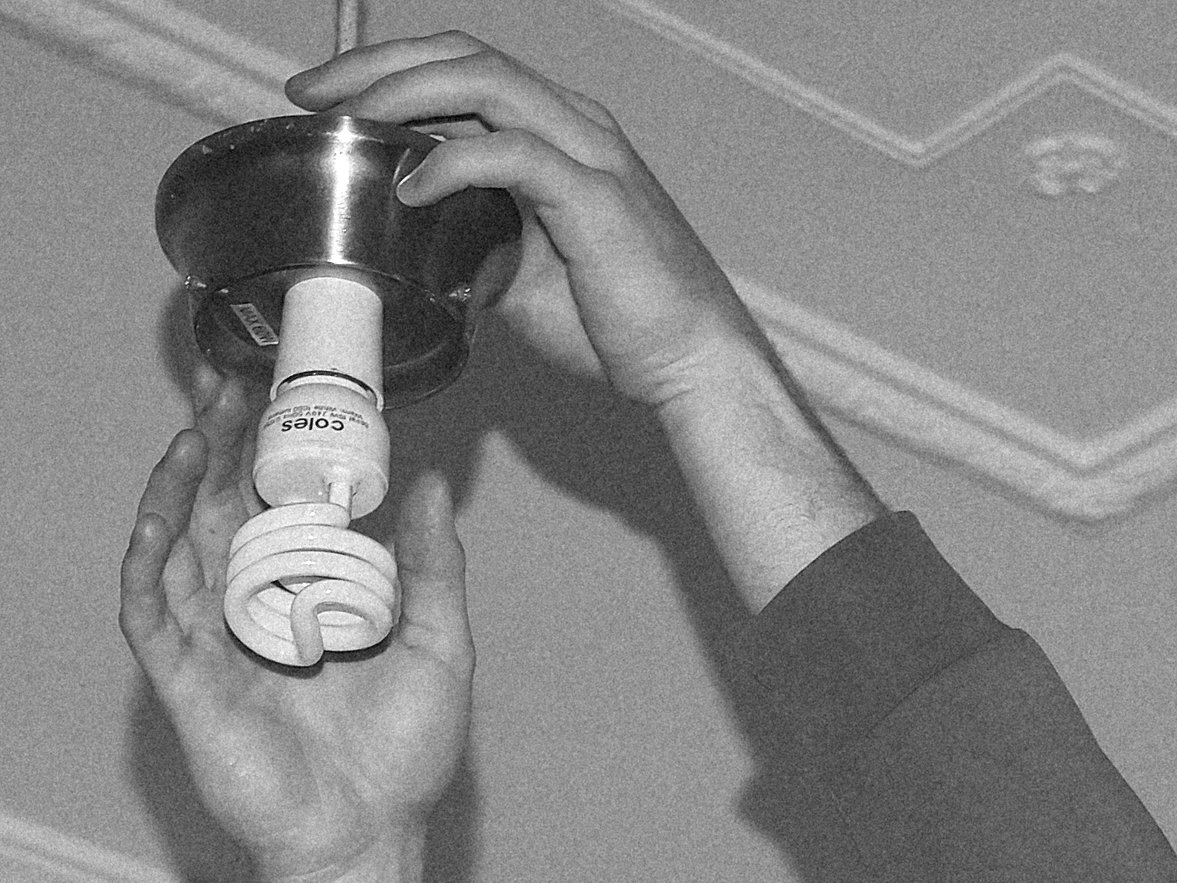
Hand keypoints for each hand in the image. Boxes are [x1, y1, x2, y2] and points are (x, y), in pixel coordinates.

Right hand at [120, 383, 470, 882]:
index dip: (270, 447)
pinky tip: (163, 512)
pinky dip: (151, 557)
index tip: (280, 390)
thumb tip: (430, 484)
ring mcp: (214, 641)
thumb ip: (434, 571)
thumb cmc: (401, 761)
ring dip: (181, 482)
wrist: (367, 841)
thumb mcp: (439, 651)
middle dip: (220, 442)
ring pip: (178, 542)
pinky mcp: (186, 680)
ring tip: (198, 426)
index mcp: (306, 597)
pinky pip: (150, 608)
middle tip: (228, 382)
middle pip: (221, 506)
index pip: (276, 504)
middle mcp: (254, 609)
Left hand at [286, 30, 768, 409]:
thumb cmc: (629, 325)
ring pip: (482, 84)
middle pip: (461, 58)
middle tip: (314, 93)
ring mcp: (588, 154)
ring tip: (350, 117)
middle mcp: (574, 125)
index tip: (330, 97)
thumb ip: (481, 251)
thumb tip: (429, 258)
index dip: (391, 71)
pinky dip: (454, 163)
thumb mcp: (531, 281)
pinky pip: (512, 154)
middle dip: (378, 66)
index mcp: (560, 133)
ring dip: (404, 92)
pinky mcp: (595, 197)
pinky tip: (412, 182)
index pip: (463, 72)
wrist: (695, 364)